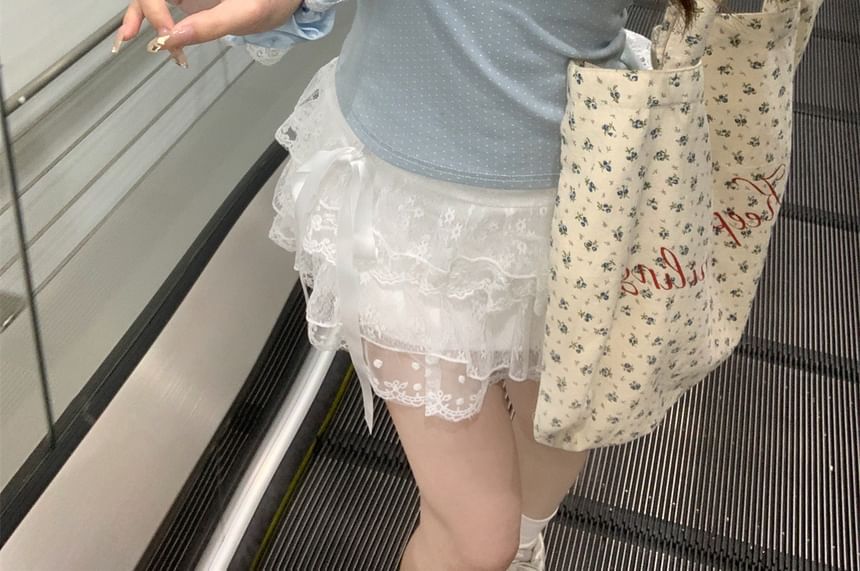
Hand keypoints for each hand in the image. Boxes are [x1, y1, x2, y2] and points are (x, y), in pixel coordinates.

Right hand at [114, 0, 303, 64]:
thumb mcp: (248, 12)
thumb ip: (211, 24)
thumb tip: (174, 38)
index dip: (154, 8)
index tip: (167, 34)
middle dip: (143, 12)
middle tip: (148, 41)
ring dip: (139, 16)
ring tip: (128, 39)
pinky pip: (164, 6)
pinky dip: (153, 21)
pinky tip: (155, 39)